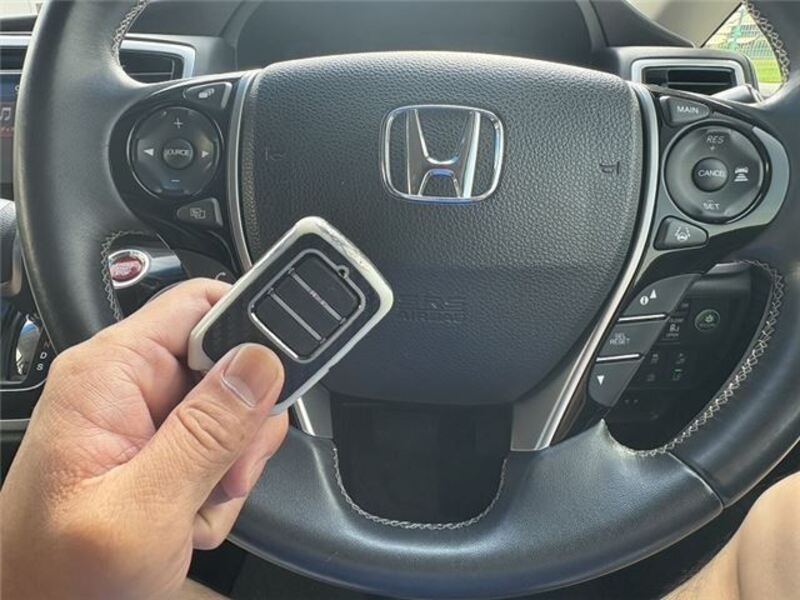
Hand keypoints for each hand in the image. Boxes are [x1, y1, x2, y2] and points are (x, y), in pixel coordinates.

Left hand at [0, 279, 287, 599]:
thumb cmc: (58, 581)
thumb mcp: (144, 510)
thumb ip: (206, 433)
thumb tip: (260, 363)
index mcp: (110, 373)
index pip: (199, 302)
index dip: (248, 330)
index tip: (274, 383)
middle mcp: (126, 384)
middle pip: (229, 361)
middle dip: (244, 422)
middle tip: (227, 472)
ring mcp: (143, 417)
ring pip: (233, 410)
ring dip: (232, 462)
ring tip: (196, 505)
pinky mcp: (157, 448)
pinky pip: (220, 444)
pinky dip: (219, 484)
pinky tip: (187, 514)